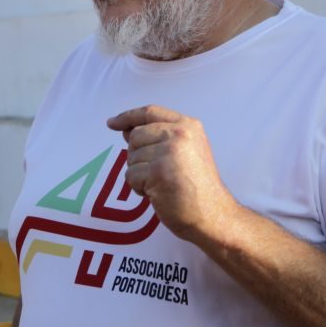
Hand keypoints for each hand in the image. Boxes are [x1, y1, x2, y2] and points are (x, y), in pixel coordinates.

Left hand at [107, 105, 237, 240]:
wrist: (213, 214)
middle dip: (138, 156)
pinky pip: (131, 175)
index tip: (113, 122)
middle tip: (157, 173)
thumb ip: (159, 137)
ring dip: (140, 175)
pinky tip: (158, 193)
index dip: (128, 116)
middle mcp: (179, 134)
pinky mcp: (158, 172)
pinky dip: (139, 188)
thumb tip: (127, 130)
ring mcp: (169, 152)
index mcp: (188, 126)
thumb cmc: (198, 187)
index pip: (150, 112)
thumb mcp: (187, 151)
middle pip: (136, 136)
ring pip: (131, 158)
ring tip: (162, 184)